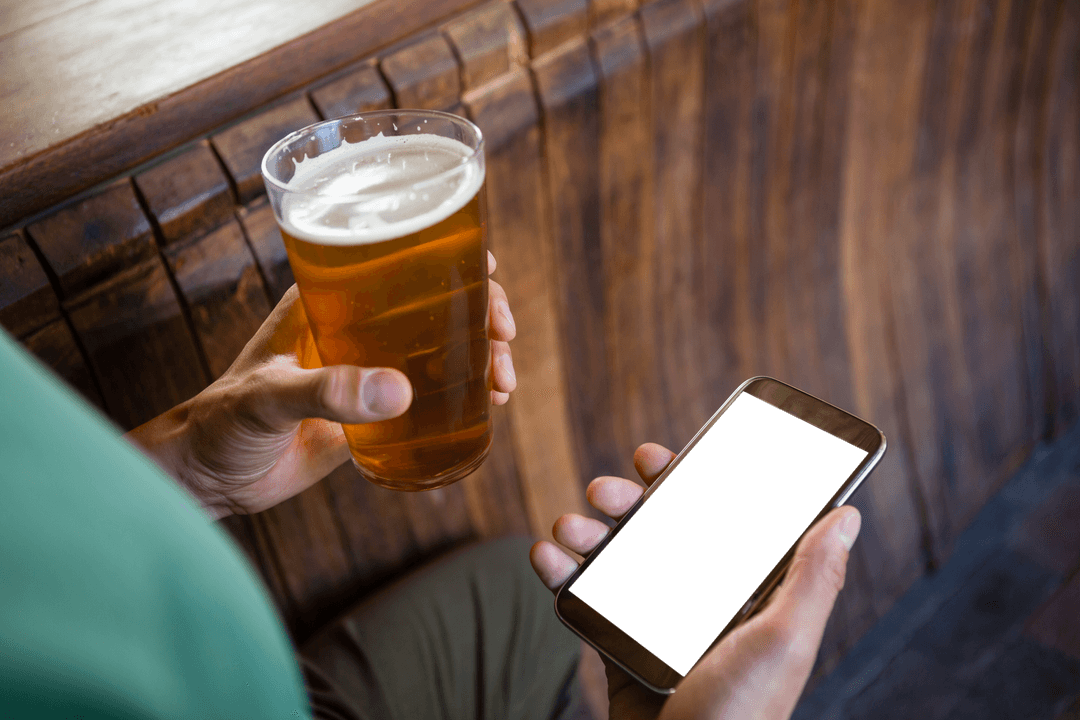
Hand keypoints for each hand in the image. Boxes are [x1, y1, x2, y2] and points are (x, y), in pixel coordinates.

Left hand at [127, 251, 516, 518]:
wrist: (207, 479)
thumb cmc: (220, 423)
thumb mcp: (270, 397)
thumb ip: (328, 392)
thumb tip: (402, 392)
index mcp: (327, 299)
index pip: (399, 261)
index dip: (451, 261)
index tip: (489, 274)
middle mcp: (356, 325)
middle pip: (436, 301)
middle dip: (482, 313)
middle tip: (505, 342)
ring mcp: (369, 368)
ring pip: (442, 346)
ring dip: (482, 356)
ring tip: (504, 383)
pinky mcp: (374, 410)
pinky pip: (432, 393)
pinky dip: (466, 394)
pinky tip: (491, 405)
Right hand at [530, 443, 860, 719]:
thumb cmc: (741, 717)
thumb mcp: (783, 643)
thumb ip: (812, 578)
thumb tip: (847, 514)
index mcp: (742, 593)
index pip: (716, 521)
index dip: (687, 482)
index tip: (658, 459)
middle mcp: (696, 599)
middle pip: (655, 529)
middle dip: (626, 500)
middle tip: (607, 491)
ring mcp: (651, 620)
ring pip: (613, 555)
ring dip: (584, 530)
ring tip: (569, 527)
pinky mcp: (614, 645)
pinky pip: (581, 597)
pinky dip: (556, 571)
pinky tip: (545, 555)